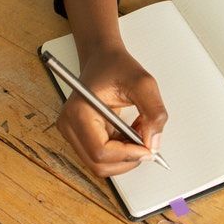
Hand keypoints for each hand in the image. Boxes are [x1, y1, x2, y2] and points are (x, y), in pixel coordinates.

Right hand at [56, 46, 167, 176]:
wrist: (103, 58)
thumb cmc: (116, 66)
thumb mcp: (143, 83)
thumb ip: (153, 112)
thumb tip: (153, 142)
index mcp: (79, 111)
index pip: (100, 151)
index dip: (128, 155)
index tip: (148, 148)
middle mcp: (70, 125)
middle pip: (98, 164)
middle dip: (127, 159)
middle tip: (147, 144)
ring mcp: (73, 132)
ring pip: (101, 164)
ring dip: (125, 156)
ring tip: (138, 132)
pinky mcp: (80, 136)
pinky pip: (102, 157)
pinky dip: (121, 151)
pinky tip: (131, 132)